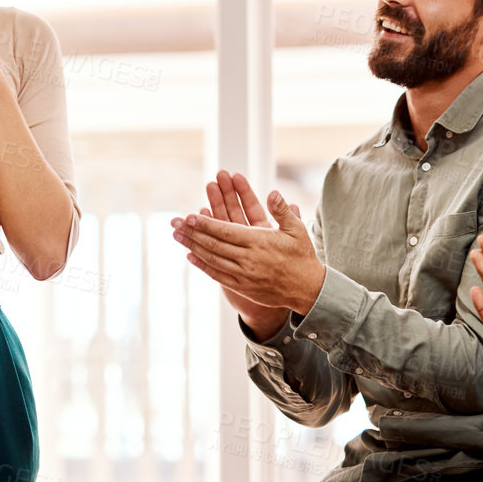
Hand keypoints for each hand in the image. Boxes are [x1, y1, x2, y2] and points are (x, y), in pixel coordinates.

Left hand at [187, 171, 293, 338]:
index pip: (226, 231)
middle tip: (174, 222)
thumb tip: (272, 192)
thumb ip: (282, 211)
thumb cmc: (302, 256)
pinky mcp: (242, 287)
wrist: (308, 289)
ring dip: (192, 246)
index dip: (206, 223)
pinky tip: (190, 256)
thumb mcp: (297, 230)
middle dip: (192, 232)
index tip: (189, 216)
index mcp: (259, 242)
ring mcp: (243, 274)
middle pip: (213, 244)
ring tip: (176, 236)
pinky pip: (218, 275)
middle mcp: (248, 259)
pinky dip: (202, 266)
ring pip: (212, 259)